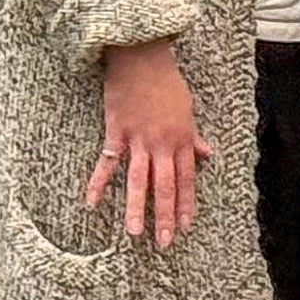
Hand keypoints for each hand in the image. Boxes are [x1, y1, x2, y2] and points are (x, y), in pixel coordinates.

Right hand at [85, 39, 213, 248]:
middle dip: (164, 216)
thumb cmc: (166, 81)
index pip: (186, 178)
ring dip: (136, 208)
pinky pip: (107, 162)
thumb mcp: (187, 109)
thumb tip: (208, 154)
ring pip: (138, 180)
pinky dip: (98, 183)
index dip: (185, 203)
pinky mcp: (116, 132)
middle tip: (163, 242)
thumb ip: (193, 137)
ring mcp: (138, 139)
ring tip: (135, 234)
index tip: (184, 226)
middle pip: (164, 185)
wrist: (142, 57)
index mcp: (181, 138)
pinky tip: (91, 203)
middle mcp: (162, 143)